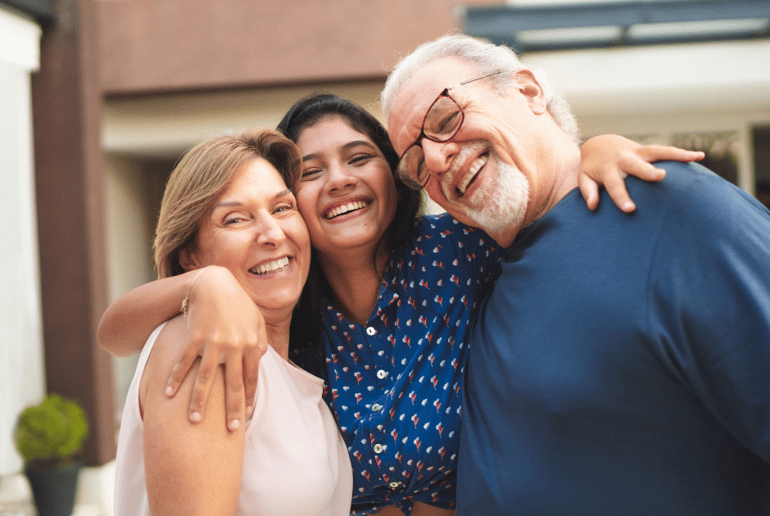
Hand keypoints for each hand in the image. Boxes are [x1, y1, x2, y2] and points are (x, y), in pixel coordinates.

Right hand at [164, 266, 266, 430]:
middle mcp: (233, 347)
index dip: (248, 399)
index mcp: (250, 345)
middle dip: (232, 410)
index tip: (247, 416)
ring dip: (199, 402)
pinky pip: (184, 363)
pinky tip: (167, 394)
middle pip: (232, 385)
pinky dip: (175, 379)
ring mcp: (212, 343)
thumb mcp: (255, 319)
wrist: (213, 283)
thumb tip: (261, 359)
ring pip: (205, 380)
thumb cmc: (237, 302)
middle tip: (231, 430)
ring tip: (194, 422)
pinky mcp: (194, 338)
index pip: (250, 379)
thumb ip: (260, 340)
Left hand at [579, 134, 704, 211]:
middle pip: (636, 165)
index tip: (630, 209)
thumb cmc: (592, 168)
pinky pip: (665, 151)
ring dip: (674, 155)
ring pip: (656, 152)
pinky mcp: (647, 150)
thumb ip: (588, 192)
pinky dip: (681, 153)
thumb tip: (592, 206)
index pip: (615, 186)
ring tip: (693, 158)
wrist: (599, 145)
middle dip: (648, 171)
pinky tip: (699, 157)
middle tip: (660, 177)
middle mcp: (624, 159)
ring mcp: (637, 152)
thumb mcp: (584, 179)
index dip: (622, 198)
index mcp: (608, 170)